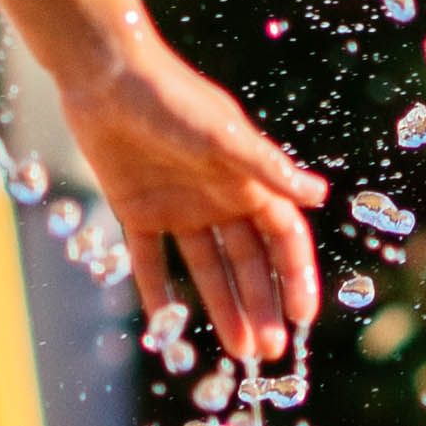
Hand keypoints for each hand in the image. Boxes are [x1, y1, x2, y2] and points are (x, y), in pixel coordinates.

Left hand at [55, 23, 329, 364]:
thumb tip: (320, 195)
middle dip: (262, 304)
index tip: (304, 317)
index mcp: (247, 179)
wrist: (105, 75)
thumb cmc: (171, 98)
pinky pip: (151, 261)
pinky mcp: (138, 210)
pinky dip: (157, 293)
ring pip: (207, 269)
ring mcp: (179, 207)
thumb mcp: (222, 136)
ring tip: (238, 350)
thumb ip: (267, 168)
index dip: (296, 275)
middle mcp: (219, 197)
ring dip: (223, 307)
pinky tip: (166, 328)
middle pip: (248, 261)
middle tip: (269, 351)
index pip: (283, 237)